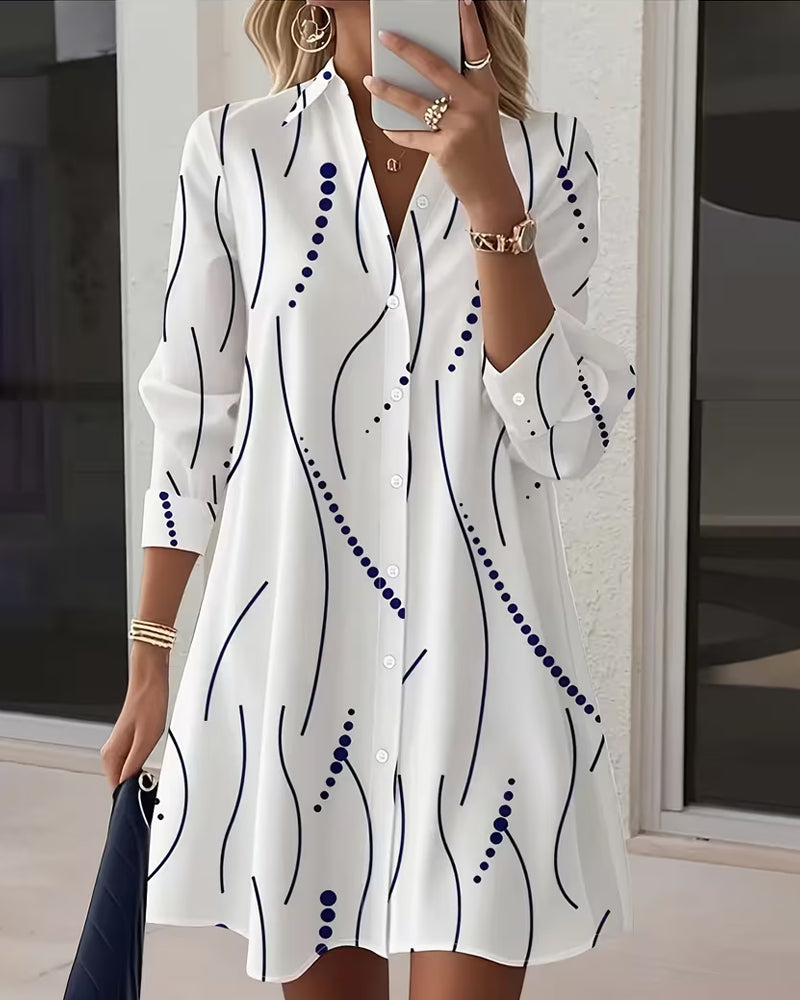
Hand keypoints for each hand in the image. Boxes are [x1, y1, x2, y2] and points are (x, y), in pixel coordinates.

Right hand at [100, 642, 168, 789]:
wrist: (150, 682)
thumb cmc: (149, 704)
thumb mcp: (146, 739)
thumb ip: (135, 764)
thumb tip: (129, 786)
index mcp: (111, 755)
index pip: (116, 788)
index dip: (130, 797)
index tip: (142, 799)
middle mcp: (110, 752)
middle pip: (121, 782)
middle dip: (135, 788)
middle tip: (151, 786)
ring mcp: (119, 747)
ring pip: (127, 773)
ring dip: (139, 777)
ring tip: (152, 775)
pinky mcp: (128, 741)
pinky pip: (131, 763)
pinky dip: (140, 767)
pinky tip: (151, 764)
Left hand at [362, 0, 521, 216]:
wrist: (492, 187)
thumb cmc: (482, 148)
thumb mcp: (480, 113)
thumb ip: (461, 92)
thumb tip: (425, 75)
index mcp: (485, 89)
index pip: (476, 49)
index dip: (468, 24)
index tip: (460, 1)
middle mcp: (474, 103)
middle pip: (435, 68)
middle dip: (407, 49)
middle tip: (385, 36)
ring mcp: (460, 126)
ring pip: (416, 103)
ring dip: (389, 90)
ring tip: (371, 81)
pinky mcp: (446, 149)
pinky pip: (413, 136)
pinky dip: (397, 132)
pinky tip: (386, 125)